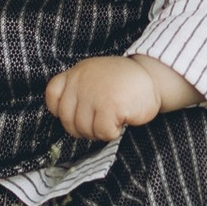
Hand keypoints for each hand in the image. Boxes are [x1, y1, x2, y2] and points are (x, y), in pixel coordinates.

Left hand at [45, 54, 167, 142]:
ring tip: (114, 117)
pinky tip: (122, 118)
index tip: (80, 113)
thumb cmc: (124, 83)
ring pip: (84, 130)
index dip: (61, 111)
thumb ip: (78, 90)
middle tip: (102, 121)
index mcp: (77, 73)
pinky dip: (113, 132)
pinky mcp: (109, 106)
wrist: (153, 78)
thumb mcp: (95, 76)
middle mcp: (81, 81)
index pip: (52, 95)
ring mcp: (94, 93)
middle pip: (68, 120)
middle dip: (84, 128)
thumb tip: (65, 119)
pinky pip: (102, 132)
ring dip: (100, 131)